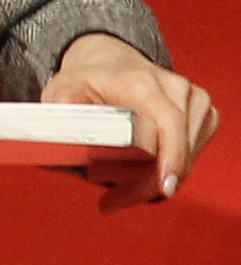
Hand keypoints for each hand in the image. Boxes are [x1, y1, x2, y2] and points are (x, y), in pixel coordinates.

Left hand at [41, 32, 218, 209]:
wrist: (111, 63)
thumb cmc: (89, 80)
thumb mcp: (62, 89)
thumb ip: (61, 108)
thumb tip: (61, 130)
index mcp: (142, 81)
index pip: (168, 120)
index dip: (171, 155)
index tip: (166, 187)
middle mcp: (175, 88)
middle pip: (176, 149)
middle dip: (146, 184)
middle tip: (112, 201)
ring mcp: (194, 101)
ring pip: (185, 159)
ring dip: (153, 182)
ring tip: (119, 190)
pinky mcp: (204, 115)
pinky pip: (191, 156)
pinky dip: (167, 172)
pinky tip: (140, 174)